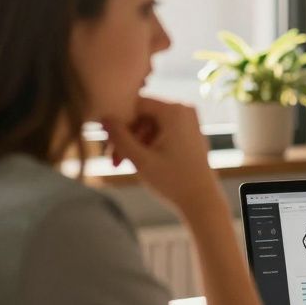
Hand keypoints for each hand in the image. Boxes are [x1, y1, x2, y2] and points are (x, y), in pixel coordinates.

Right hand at [103, 97, 221, 214]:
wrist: (202, 201)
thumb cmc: (173, 181)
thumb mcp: (140, 159)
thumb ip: (119, 136)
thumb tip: (103, 117)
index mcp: (174, 111)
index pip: (135, 104)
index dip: (118, 121)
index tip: (107, 143)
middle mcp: (184, 110)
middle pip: (141, 115)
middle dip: (125, 137)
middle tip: (114, 161)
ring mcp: (188, 121)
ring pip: (148, 125)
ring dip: (133, 144)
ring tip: (123, 165)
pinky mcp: (188, 132)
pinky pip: (160, 131)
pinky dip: (147, 145)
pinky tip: (139, 163)